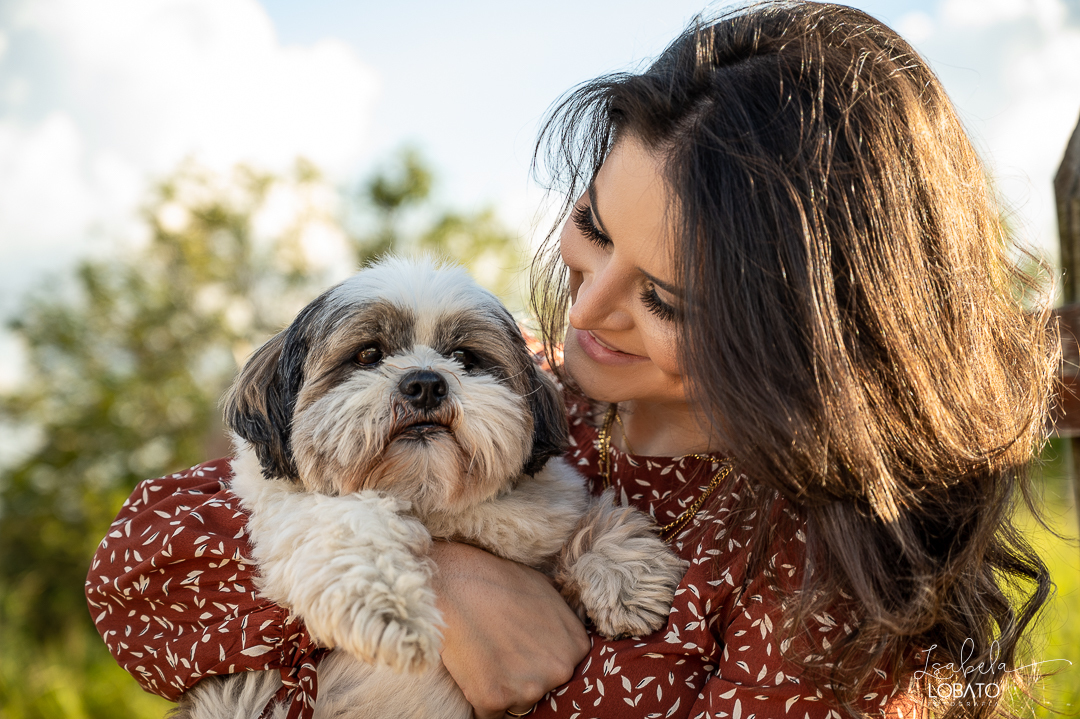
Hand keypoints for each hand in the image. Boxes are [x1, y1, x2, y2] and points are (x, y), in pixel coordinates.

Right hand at [429, 541, 590, 718]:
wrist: (456, 584)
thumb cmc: (499, 580)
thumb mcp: (546, 590)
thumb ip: (561, 622)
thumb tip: (562, 638)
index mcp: (576, 646)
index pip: (565, 670)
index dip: (541, 662)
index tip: (525, 653)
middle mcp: (559, 671)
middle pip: (544, 689)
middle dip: (525, 677)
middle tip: (503, 654)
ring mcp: (527, 689)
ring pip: (517, 703)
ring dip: (503, 689)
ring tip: (486, 658)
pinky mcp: (493, 700)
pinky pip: (489, 714)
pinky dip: (480, 699)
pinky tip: (474, 672)